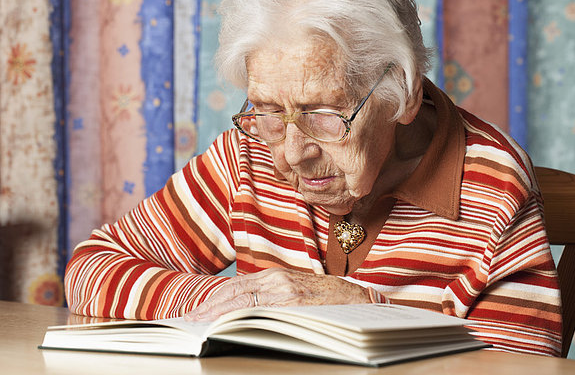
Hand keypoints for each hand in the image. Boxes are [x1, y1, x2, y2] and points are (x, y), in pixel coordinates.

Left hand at [184, 267, 369, 320]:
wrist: (359, 300)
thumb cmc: (327, 299)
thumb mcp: (296, 292)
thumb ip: (272, 297)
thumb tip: (245, 312)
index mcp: (275, 276)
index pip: (234, 287)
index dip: (212, 299)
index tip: (196, 312)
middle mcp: (276, 279)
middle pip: (232, 293)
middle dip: (207, 307)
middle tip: (187, 321)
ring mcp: (284, 290)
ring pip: (241, 300)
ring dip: (217, 313)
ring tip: (198, 325)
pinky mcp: (293, 302)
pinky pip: (260, 309)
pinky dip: (239, 316)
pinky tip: (226, 325)